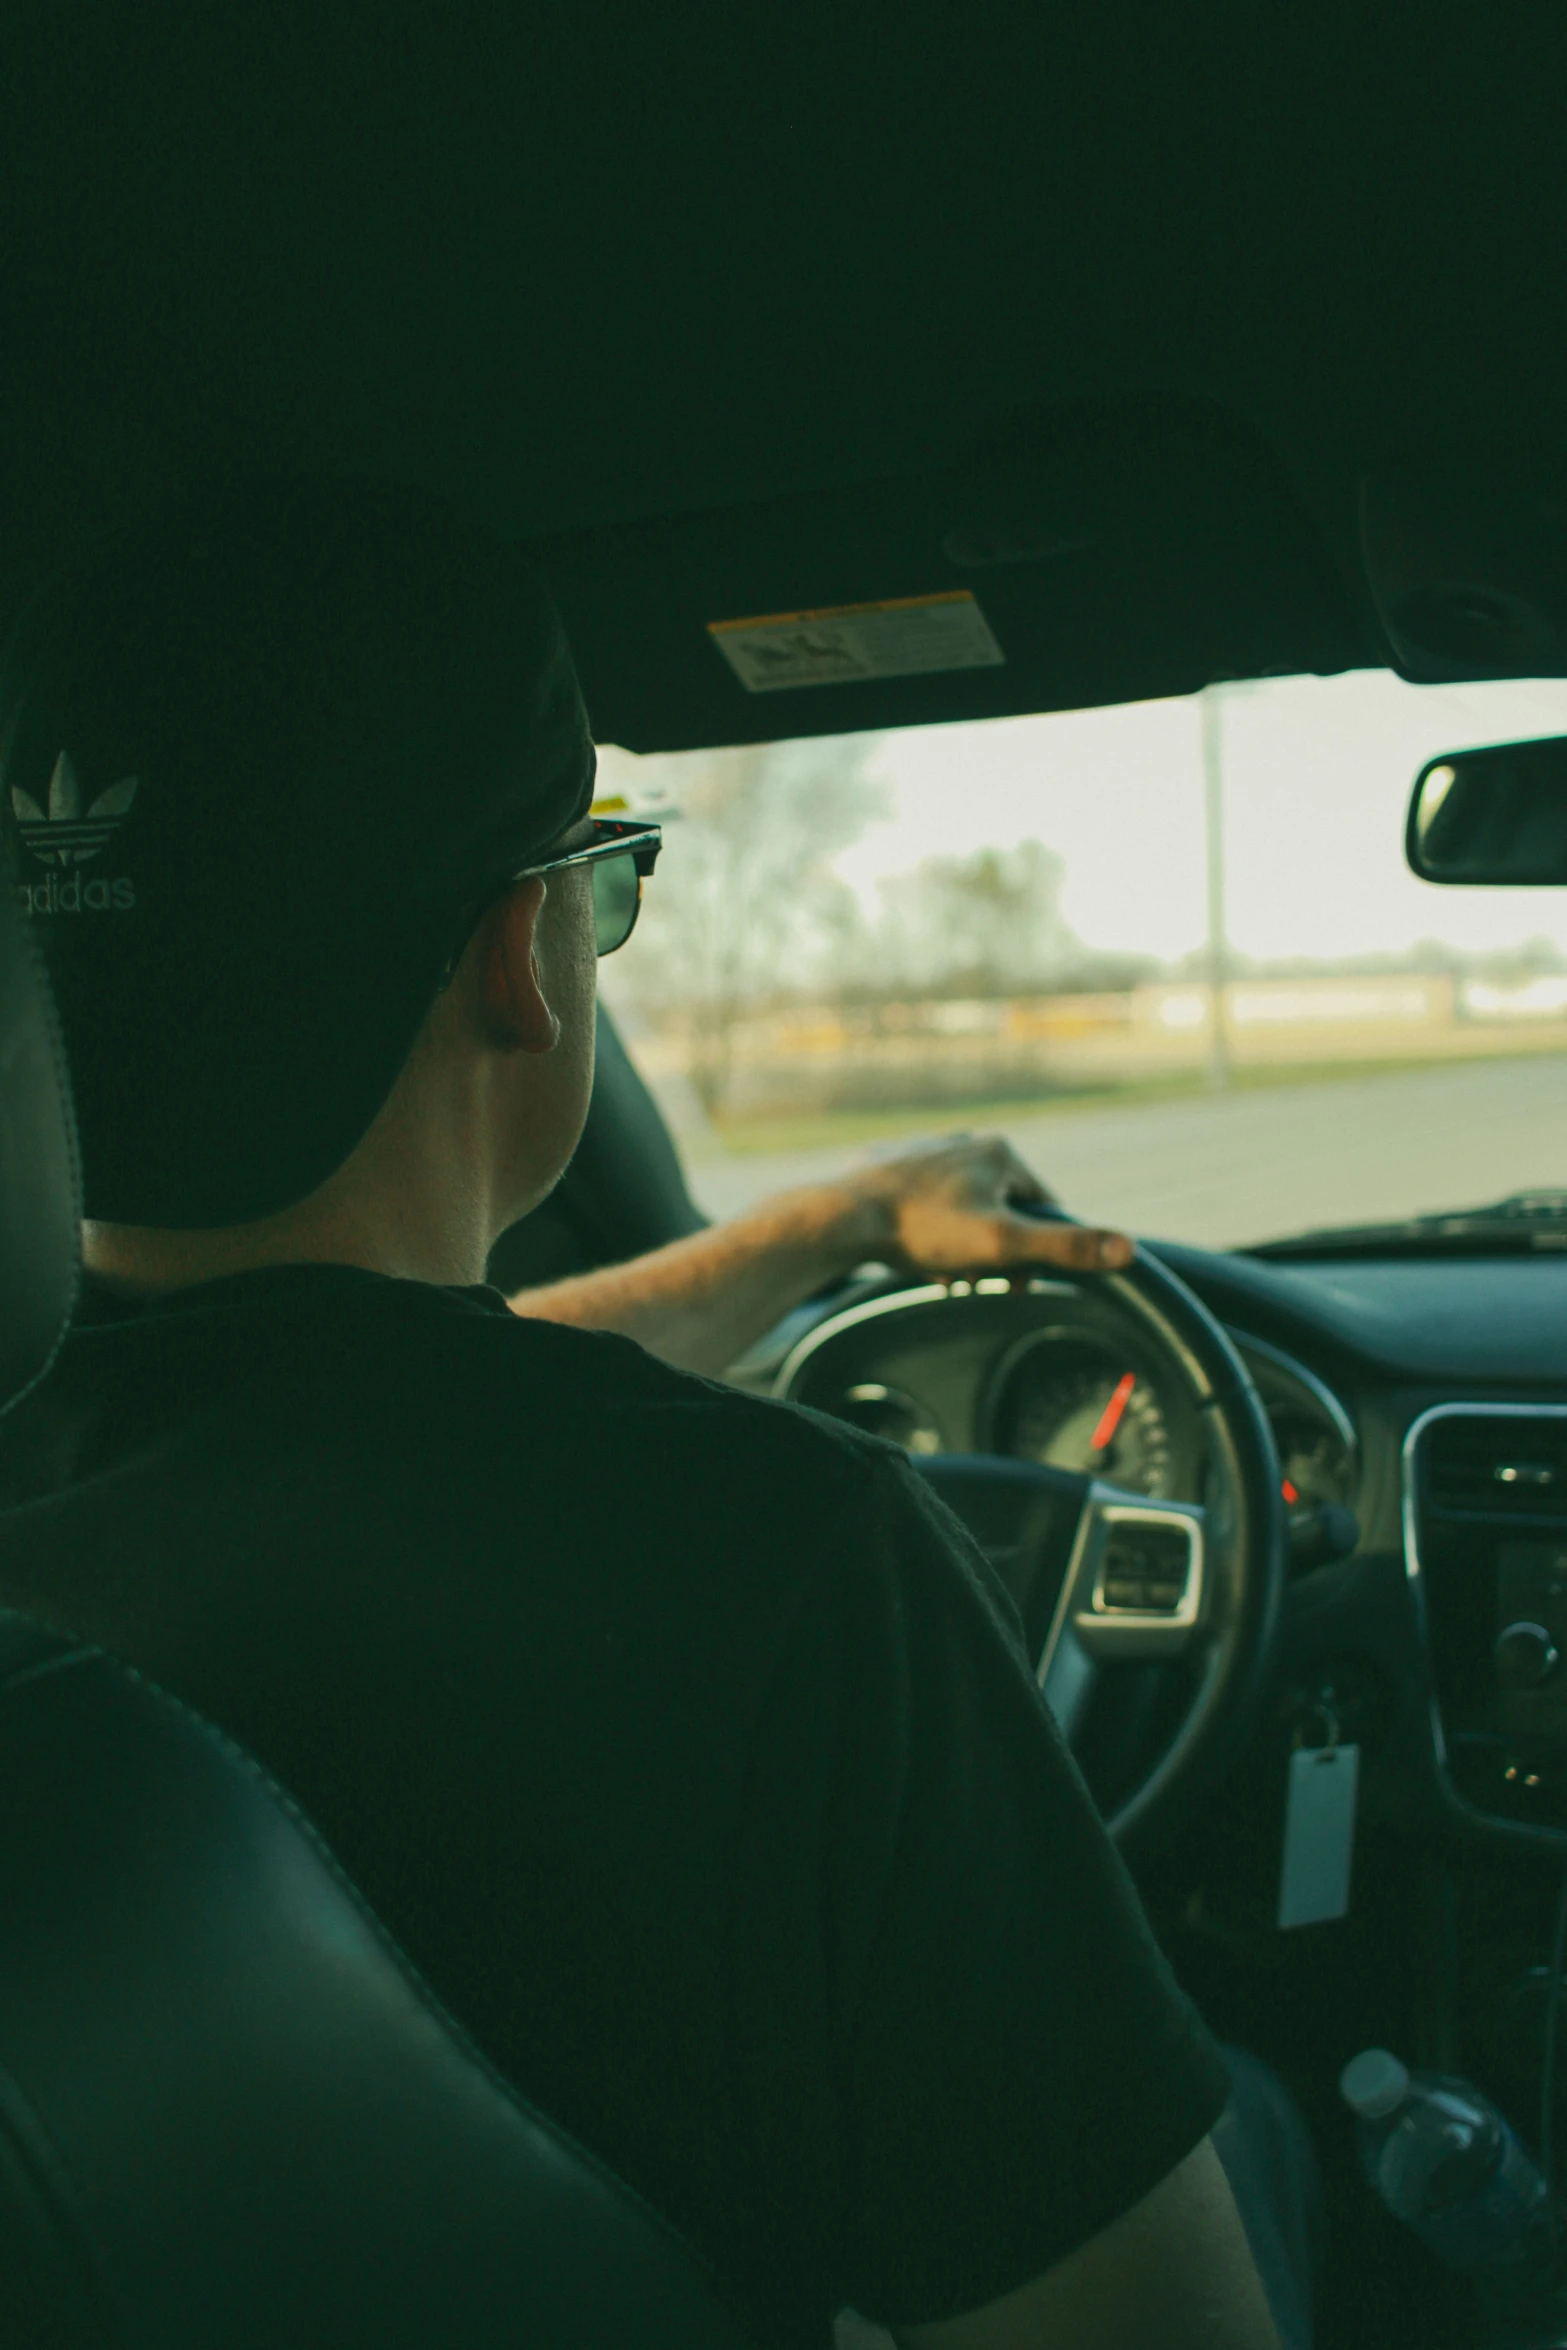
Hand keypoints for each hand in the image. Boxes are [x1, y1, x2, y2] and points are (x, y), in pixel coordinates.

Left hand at [839, 1131, 1133, 1277]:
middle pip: (1000, 1207)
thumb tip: (1128, 1249)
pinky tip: (916, 1258)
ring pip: (962, 1208)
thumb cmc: (923, 1228)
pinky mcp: (890, 1165)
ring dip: (961, 1248)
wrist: (842, 1217)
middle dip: (994, 1251)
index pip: (1041, 1202)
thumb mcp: (1003, 1244)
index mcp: (999, 1151)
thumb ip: (1065, 1247)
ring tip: (945, 1276)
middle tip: (976, 1283)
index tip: (1018, 1281)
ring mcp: (925, 1150)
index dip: (1037, 1248)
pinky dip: (929, 1234)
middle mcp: (964, 1140)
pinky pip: (925, 1204)